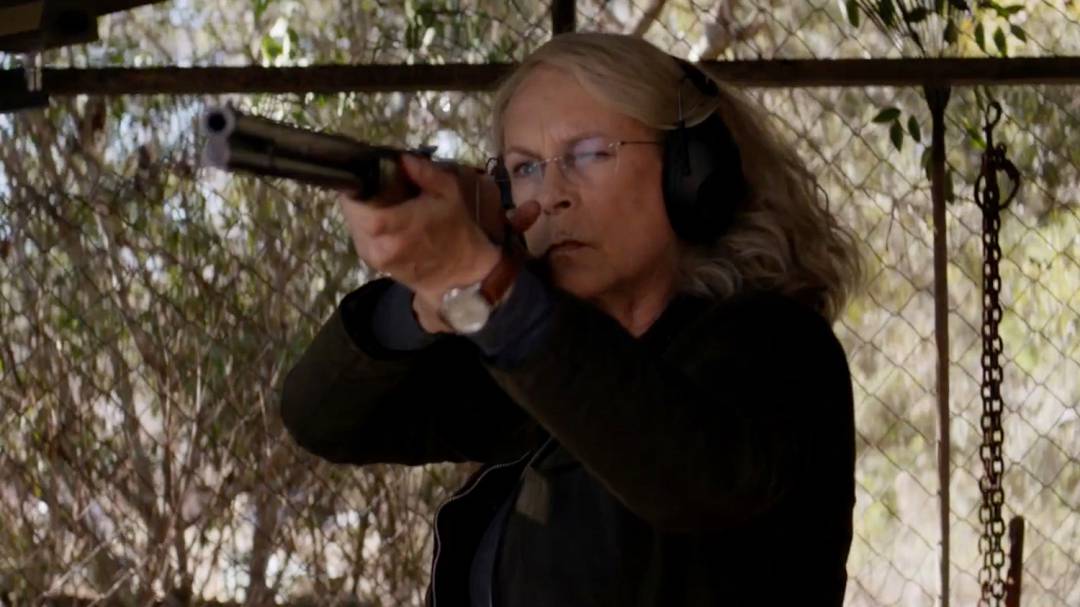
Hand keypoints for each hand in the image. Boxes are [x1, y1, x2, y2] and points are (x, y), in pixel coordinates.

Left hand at [338, 154, 500, 326]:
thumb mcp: (448, 192)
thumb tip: (402, 158)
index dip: (355, 193)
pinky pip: (362, 239)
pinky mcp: (377, 266)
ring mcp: (378, 259)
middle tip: (371, 186)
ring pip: (355, 228)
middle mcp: (383, 246)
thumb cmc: (456, 229)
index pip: (360, 210)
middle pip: (354, 217)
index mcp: (399, 228)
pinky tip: (382, 220)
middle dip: (358, 200)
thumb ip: (424, 172)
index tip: (361, 177)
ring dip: (361, 213)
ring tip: (378, 203)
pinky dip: (366, 227)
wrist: (462, 271)